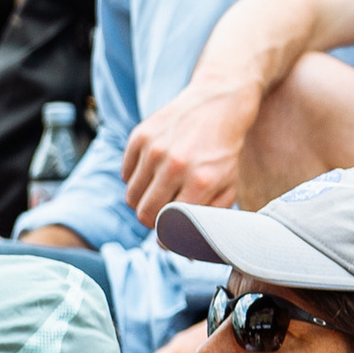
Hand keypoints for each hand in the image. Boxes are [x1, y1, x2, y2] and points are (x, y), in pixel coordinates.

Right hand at [122, 74, 261, 224]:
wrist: (217, 104)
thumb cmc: (223, 151)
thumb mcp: (228, 185)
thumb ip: (210, 217)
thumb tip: (189, 249)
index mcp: (201, 182)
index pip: (168, 227)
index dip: (165, 239)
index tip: (167, 239)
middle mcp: (175, 165)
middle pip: (144, 214)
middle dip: (152, 221)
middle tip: (163, 215)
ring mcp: (154, 149)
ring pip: (131, 196)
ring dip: (142, 201)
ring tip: (159, 193)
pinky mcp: (140, 136)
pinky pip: (125, 173)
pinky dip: (135, 179)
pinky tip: (153, 172)